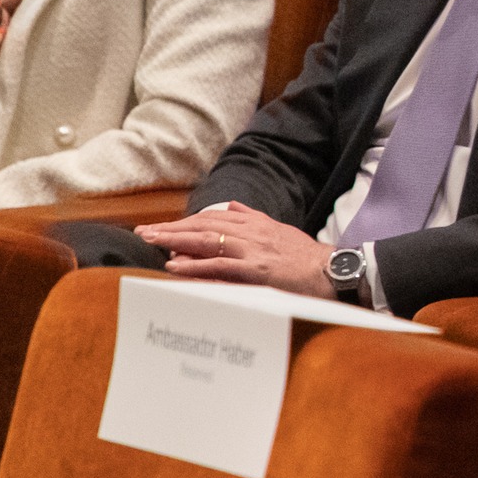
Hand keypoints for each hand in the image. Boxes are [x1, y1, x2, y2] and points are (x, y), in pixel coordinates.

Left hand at [136, 202, 336, 298]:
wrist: (332, 271)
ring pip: (206, 241)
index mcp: (256, 223)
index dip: (187, 221)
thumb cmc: (308, 257)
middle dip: (172, 228)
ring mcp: (253, 250)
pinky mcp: (256, 270)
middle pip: (203, 225)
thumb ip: (254, 218)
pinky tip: (175, 265)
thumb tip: (231, 206)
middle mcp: (251, 232)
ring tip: (152, 242)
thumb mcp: (280, 230)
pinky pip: (218, 266)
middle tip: (145, 232)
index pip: (213, 217)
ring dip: (176, 241)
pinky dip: (194, 265)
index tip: (165, 226)